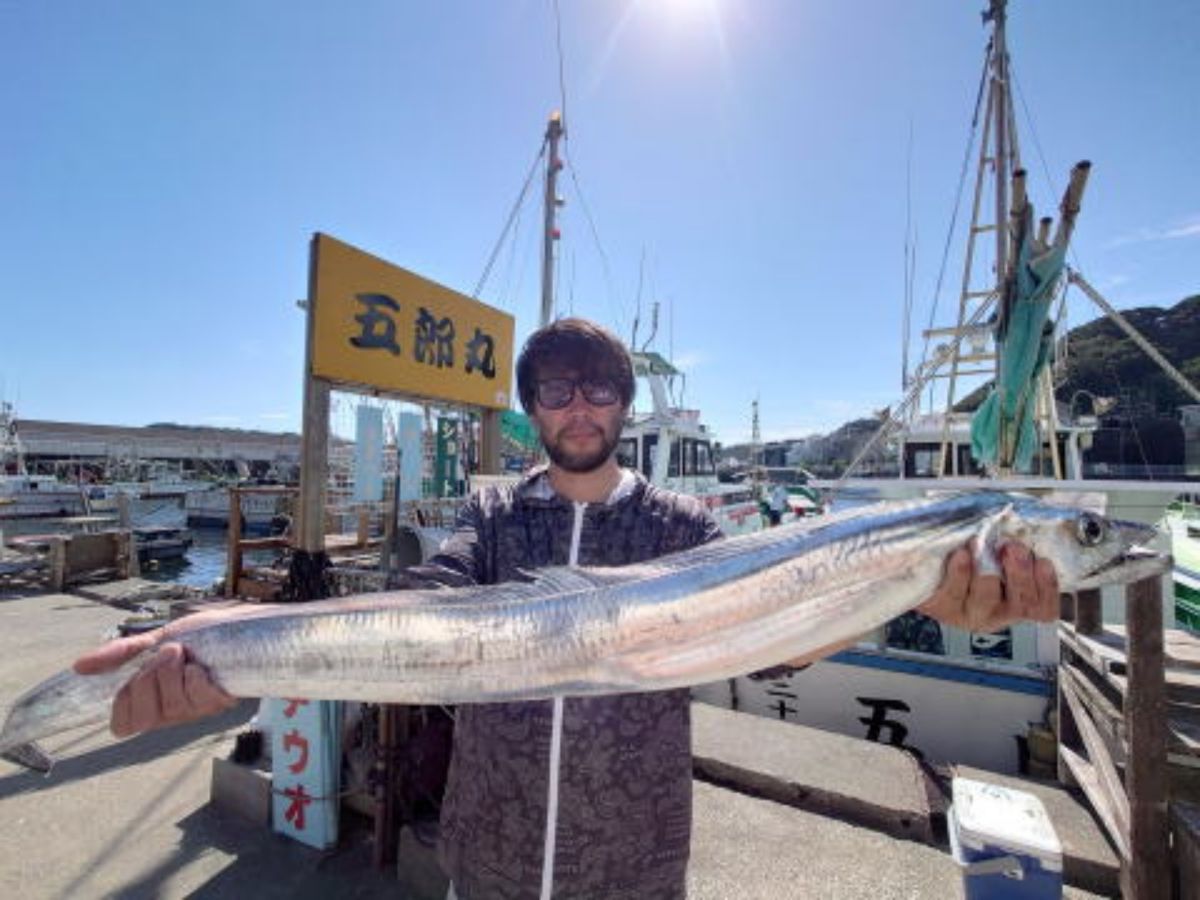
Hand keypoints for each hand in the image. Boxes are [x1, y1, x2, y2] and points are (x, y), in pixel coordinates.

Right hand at [74, 634, 236, 737]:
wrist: (237, 624)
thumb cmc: (196, 637)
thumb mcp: (152, 641)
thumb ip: (118, 654)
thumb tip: (78, 667)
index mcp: (150, 703)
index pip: (122, 725)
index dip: (124, 699)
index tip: (135, 671)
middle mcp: (171, 713)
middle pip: (143, 716)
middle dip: (148, 678)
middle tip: (166, 654)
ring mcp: (195, 711)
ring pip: (170, 704)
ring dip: (172, 670)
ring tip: (183, 653)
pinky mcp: (218, 702)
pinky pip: (197, 695)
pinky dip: (195, 675)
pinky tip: (202, 666)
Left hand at [918, 541, 1059, 632]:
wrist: (929, 570)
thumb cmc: (973, 556)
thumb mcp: (1000, 552)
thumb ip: (1016, 546)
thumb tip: (1025, 525)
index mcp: (1019, 603)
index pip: (1044, 607)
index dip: (1047, 586)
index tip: (1042, 561)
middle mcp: (998, 614)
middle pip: (1020, 603)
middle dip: (1019, 573)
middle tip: (1012, 548)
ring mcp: (970, 614)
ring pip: (986, 600)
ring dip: (986, 570)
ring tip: (981, 545)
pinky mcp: (943, 609)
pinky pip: (954, 594)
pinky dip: (959, 573)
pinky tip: (960, 555)